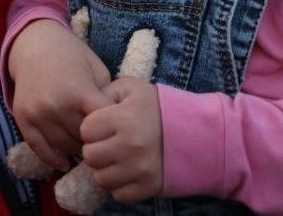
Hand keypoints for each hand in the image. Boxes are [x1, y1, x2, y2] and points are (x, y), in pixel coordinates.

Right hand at [7, 19, 112, 171]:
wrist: (34, 43)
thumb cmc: (72, 54)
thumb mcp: (97, 69)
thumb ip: (106, 96)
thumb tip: (116, 124)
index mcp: (79, 91)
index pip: (103, 124)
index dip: (114, 129)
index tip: (119, 131)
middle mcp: (57, 105)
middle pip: (84, 139)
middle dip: (97, 141)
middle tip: (105, 143)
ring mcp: (38, 113)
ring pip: (64, 146)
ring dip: (78, 150)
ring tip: (88, 150)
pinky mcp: (23, 118)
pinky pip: (39, 148)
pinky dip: (52, 159)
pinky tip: (64, 164)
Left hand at [80, 77, 163, 203]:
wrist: (198, 132)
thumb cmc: (159, 107)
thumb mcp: (132, 88)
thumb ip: (105, 92)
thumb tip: (86, 107)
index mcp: (124, 118)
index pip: (85, 131)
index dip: (92, 128)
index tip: (103, 126)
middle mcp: (130, 145)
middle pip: (90, 157)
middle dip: (96, 150)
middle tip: (109, 144)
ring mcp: (140, 169)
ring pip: (101, 179)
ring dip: (106, 170)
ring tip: (119, 158)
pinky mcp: (149, 187)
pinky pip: (119, 195)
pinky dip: (121, 186)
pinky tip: (129, 172)